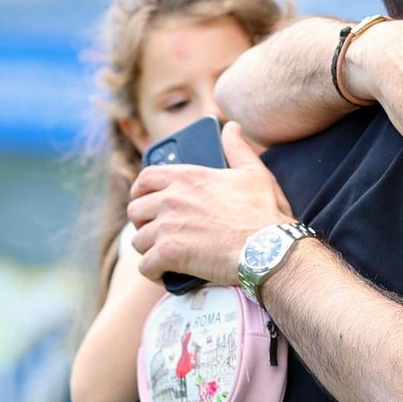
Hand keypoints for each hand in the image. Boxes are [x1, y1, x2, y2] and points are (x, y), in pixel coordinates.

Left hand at [127, 122, 294, 284]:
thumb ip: (238, 149)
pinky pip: (146, 265)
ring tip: (166, 256)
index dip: (141, 191)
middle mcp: (172, 199)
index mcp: (188, 177)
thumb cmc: (264, 213)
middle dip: (143, 222)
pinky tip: (165, 274)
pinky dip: (154, 272)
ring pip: (139, 240)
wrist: (267, 249)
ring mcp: (167, 226)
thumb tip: (232, 127)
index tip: (147, 200)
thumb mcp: (254, 173)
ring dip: (150, 249)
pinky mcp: (168, 253)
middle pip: (135, 210)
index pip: (145, 178)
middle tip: (158, 231)